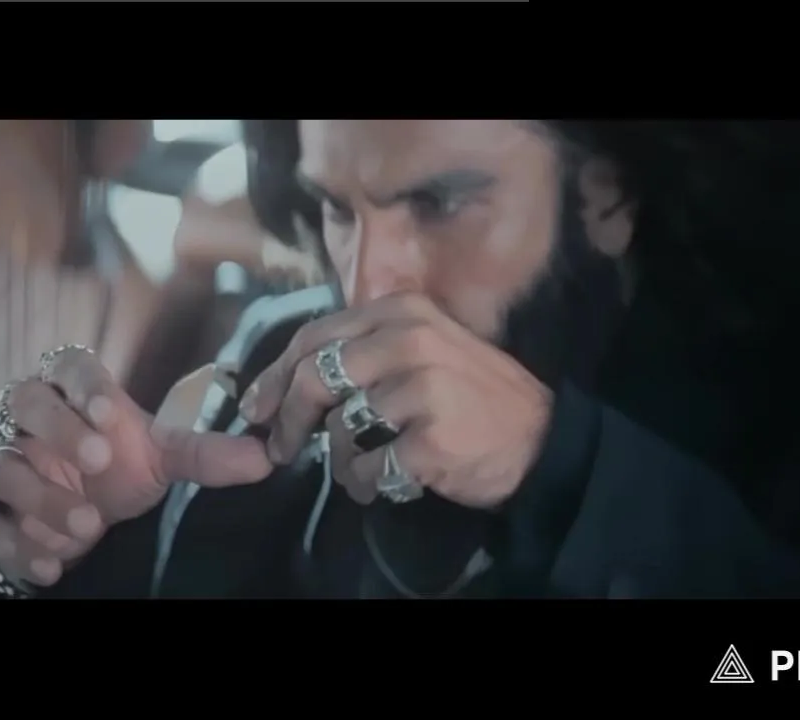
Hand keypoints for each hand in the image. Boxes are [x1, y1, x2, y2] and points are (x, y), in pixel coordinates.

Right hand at [0, 351, 272, 586]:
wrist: (79, 512)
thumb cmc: (118, 466)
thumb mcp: (161, 459)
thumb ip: (205, 454)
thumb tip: (265, 458)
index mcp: (71, 390)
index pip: (67, 365)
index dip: (84, 384)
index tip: (108, 410)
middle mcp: (28, 419)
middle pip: (25, 403)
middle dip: (60, 431)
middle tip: (99, 462)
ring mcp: (3, 460)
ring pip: (4, 465)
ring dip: (44, 498)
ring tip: (89, 527)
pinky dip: (17, 545)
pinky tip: (52, 566)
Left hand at [241, 293, 551, 508]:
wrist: (541, 440)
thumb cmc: (474, 394)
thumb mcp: (425, 347)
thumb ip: (365, 351)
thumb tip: (288, 382)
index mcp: (401, 311)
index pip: (314, 336)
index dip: (275, 375)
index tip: (257, 407)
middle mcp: (409, 341)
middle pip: (315, 379)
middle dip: (289, 420)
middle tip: (282, 449)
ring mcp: (420, 390)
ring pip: (337, 429)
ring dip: (338, 458)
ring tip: (362, 465)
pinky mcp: (427, 440)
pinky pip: (366, 468)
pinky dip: (364, 484)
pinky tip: (384, 483)